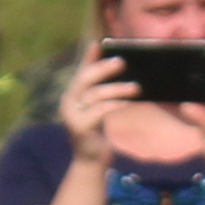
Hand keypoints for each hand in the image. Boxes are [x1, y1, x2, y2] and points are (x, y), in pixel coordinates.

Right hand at [56, 49, 129, 163]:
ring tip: (136, 88)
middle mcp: (68, 102)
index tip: (99, 43)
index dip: (89, 57)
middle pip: (85, 79)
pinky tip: (128, 103)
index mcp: (73, 95)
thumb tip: (124, 74)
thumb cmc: (98, 133)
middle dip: (103, 68)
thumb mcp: (102, 109)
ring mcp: (71, 115)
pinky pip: (99, 111)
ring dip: (117, 89)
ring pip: (95, 94)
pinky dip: (115, 105)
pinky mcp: (79, 128)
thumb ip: (106, 94)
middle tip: (122, 62)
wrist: (91, 161)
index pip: (81, 71)